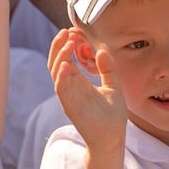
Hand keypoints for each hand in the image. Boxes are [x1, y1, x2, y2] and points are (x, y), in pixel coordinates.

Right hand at [50, 29, 128, 150]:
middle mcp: (70, 86)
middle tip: (65, 31)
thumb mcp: (113, 86)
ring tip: (68, 42)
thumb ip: (107, 69)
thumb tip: (101, 51)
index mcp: (78, 81)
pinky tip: (65, 65)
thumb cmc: (112, 115)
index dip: (68, 44)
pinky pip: (61, 88)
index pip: (67, 58)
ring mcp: (68, 95)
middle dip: (59, 45)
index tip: (74, 31)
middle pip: (57, 61)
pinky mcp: (69, 105)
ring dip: (60, 56)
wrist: (112, 137)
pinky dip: (61, 76)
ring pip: (55, 71)